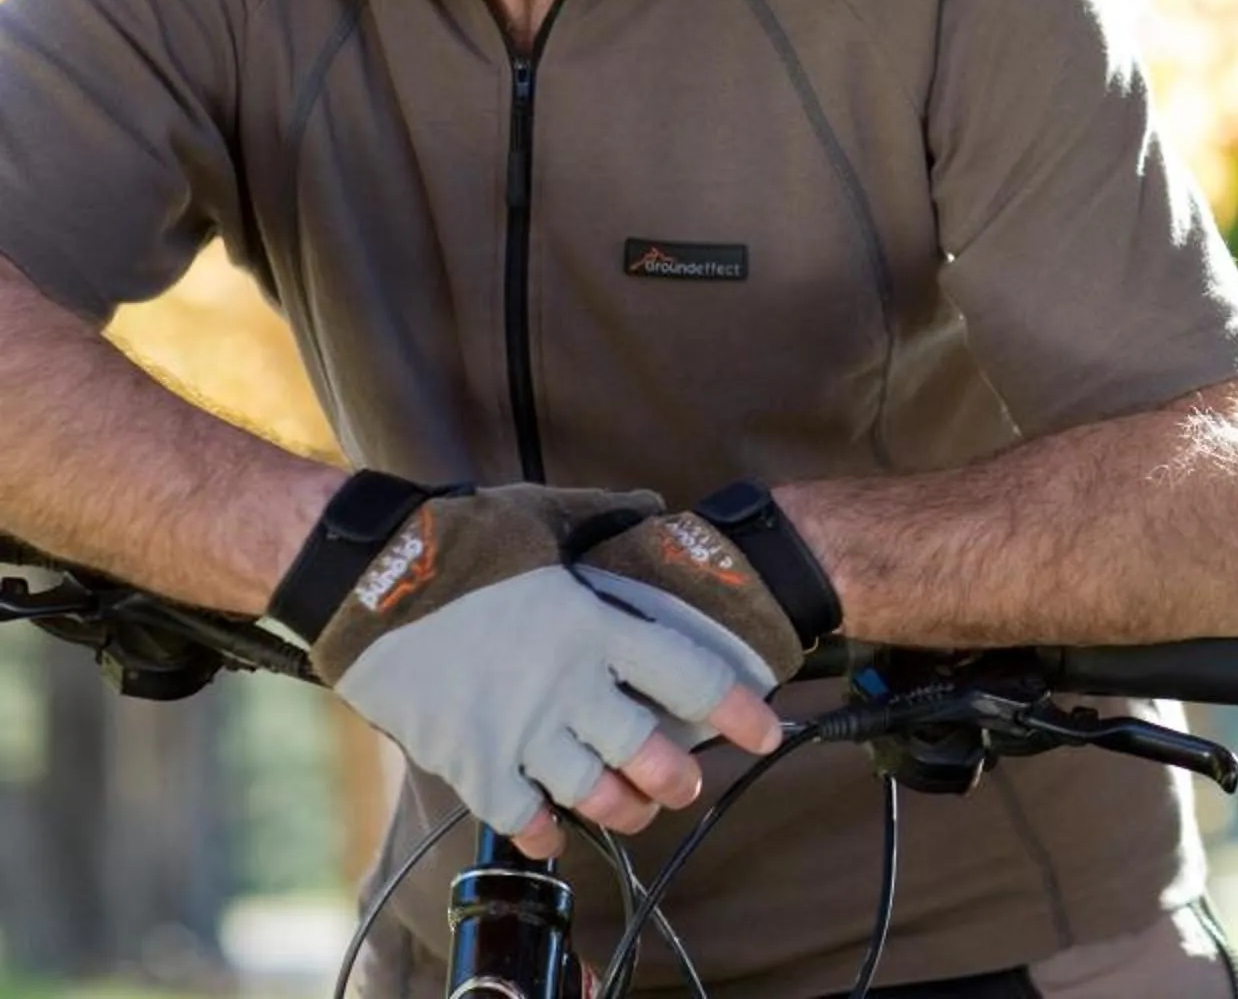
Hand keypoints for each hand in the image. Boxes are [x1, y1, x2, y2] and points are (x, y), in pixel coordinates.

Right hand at [301, 484, 782, 859]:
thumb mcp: (545, 513)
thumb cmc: (460, 540)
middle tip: (687, 783)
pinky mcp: (466, 756)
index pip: (690, 677)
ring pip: (590, 792)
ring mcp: (516, 727)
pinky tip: (553, 833)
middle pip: (646, 752)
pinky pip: (516, 812)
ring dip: (620, 809)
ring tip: (633, 811)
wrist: (366, 579)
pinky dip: (540, 830)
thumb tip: (659, 508)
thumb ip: (609, 514)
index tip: (766, 733)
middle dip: (676, 777)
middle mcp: (567, 685)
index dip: (738, 712)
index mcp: (597, 624)